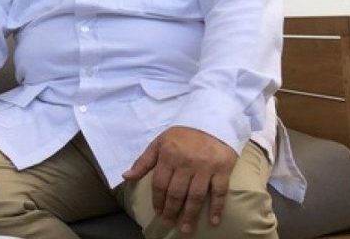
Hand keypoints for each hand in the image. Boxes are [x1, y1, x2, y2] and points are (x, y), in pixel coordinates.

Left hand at [123, 126, 237, 233]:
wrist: (211, 121)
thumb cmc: (182, 135)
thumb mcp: (159, 143)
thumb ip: (144, 161)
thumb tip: (126, 176)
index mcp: (168, 155)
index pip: (160, 183)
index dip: (158, 200)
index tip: (158, 213)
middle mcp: (186, 162)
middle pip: (176, 192)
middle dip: (171, 211)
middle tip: (169, 224)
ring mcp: (205, 167)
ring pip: (196, 195)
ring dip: (190, 214)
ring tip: (186, 228)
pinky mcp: (223, 169)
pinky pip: (219, 191)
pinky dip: (217, 207)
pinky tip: (213, 221)